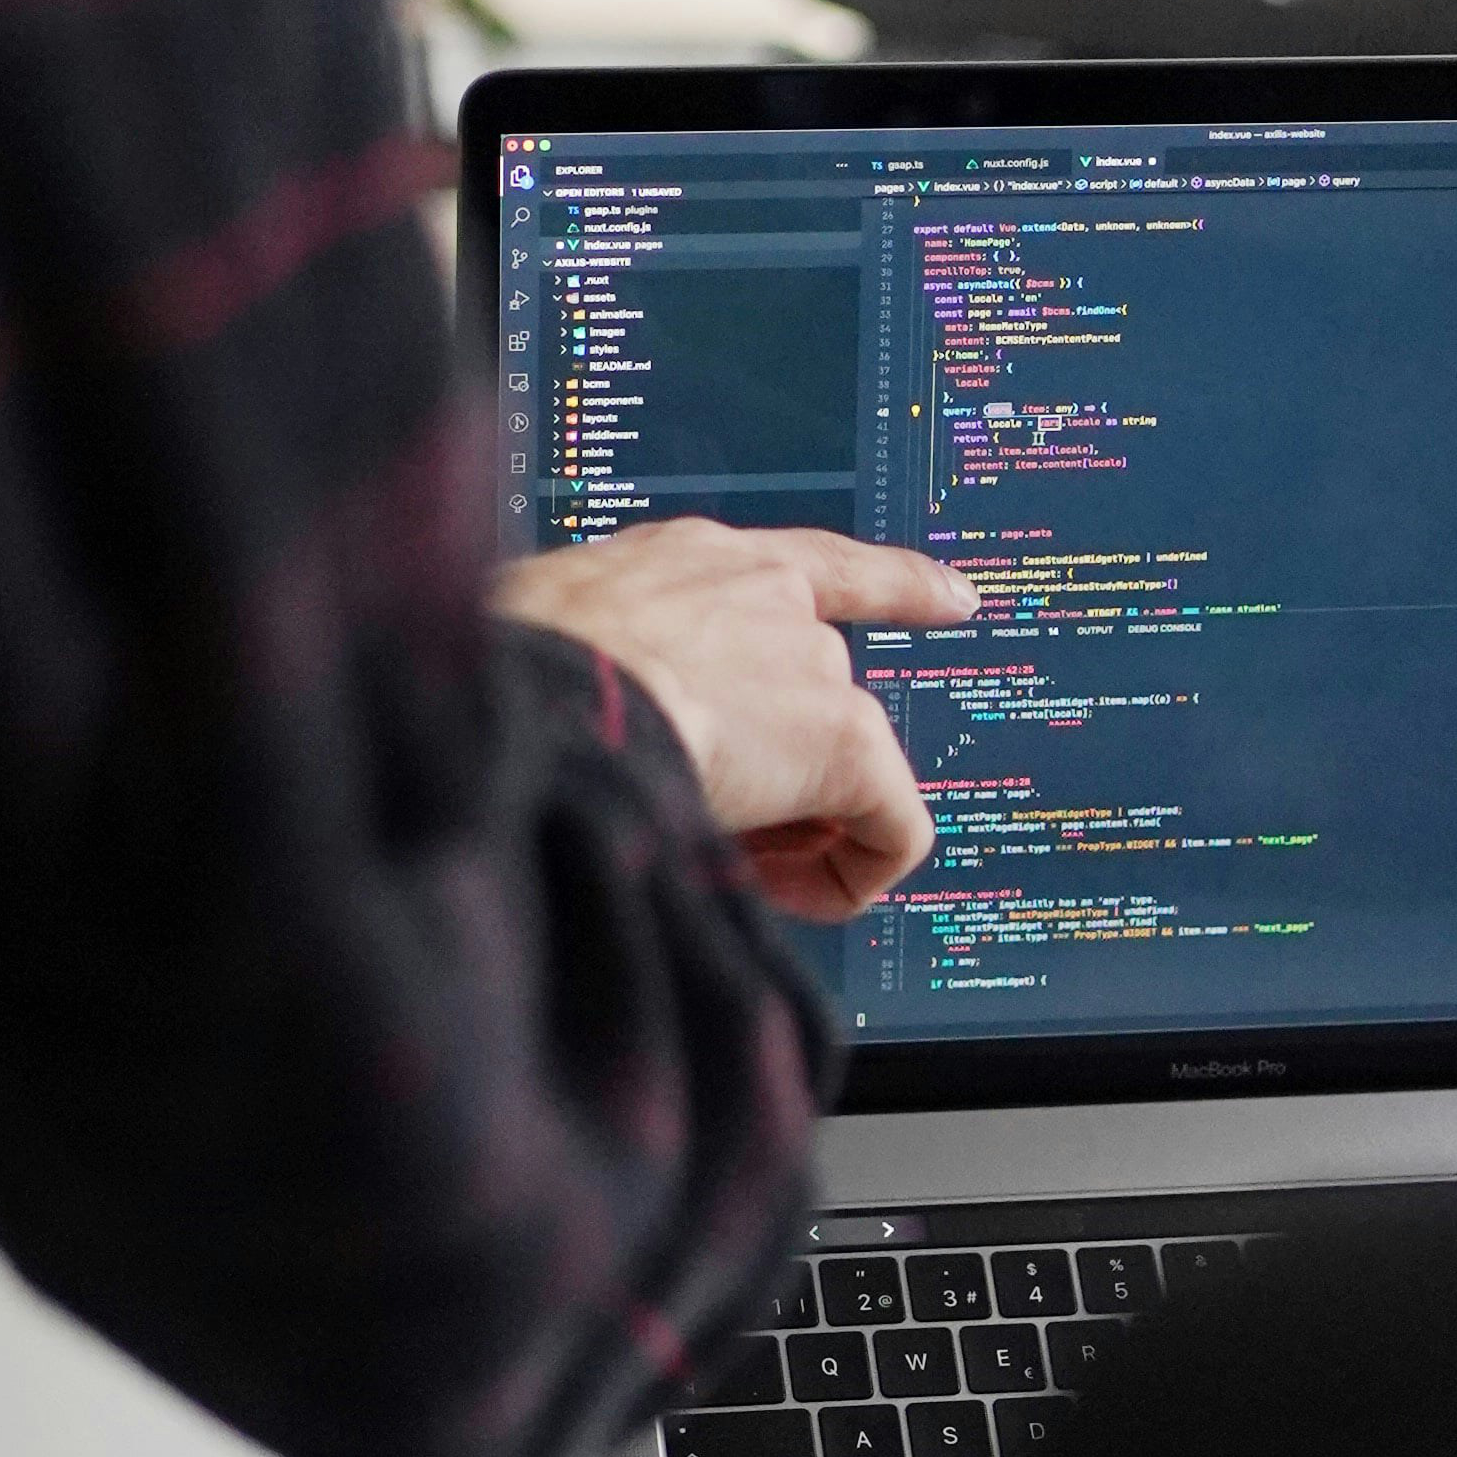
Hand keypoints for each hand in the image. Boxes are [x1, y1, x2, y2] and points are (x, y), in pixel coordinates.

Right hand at [491, 519, 975, 918]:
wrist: (536, 703)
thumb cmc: (501, 678)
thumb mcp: (546, 637)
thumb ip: (603, 662)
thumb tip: (595, 720)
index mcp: (688, 558)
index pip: (813, 562)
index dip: (894, 584)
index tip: (955, 596)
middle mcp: (764, 590)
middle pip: (819, 691)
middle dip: (781, 772)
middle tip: (708, 826)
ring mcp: (810, 660)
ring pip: (847, 764)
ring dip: (798, 825)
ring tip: (719, 860)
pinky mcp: (842, 735)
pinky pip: (895, 829)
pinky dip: (854, 876)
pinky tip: (790, 897)